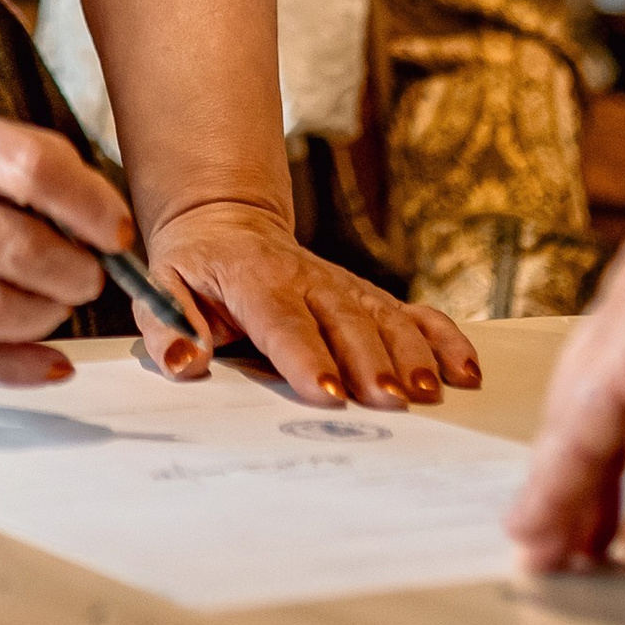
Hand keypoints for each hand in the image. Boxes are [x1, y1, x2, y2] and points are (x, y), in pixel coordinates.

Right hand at [0, 97, 138, 381]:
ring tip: (55, 302)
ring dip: (50, 315)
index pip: (32, 168)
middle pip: (23, 249)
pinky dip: (18, 366)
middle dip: (79, 269)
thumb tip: (87, 212)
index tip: (111, 223)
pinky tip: (47, 359)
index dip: (89, 203)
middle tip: (90, 270)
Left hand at [133, 198, 481, 408]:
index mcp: (254, 278)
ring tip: (429, 394)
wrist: (224, 222)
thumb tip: (184, 362)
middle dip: (370, 361)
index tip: (327, 394)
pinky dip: (441, 338)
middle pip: (344, 321)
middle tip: (391, 402)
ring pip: (385, 318)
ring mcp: (343, 285)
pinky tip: (465, 370)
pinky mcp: (367, 295)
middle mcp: (307, 279)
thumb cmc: (193, 268)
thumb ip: (167, 327)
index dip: (306, 356)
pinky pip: (412, 313)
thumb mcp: (159, 288)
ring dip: (411, 355)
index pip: (283, 319)